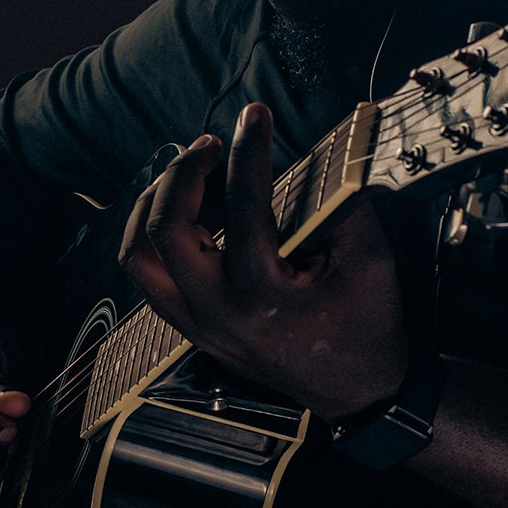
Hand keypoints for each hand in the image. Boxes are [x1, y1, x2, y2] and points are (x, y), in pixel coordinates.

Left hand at [119, 102, 409, 420]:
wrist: (359, 392)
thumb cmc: (368, 326)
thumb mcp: (370, 261)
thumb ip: (340, 203)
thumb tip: (312, 151)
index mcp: (265, 297)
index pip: (243, 205)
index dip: (249, 150)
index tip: (255, 115)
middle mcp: (218, 314)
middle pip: (165, 230)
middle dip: (182, 173)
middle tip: (210, 144)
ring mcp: (197, 326)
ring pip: (137, 257)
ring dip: (153, 204)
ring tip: (187, 174)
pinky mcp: (192, 329)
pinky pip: (147, 277)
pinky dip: (154, 236)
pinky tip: (184, 209)